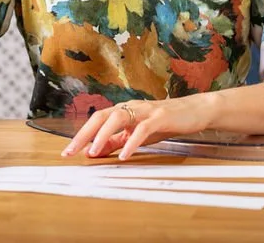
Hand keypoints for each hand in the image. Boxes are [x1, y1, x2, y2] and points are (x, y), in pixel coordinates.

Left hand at [61, 95, 217, 160]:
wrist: (195, 111)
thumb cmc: (166, 122)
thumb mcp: (138, 133)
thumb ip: (118, 140)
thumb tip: (95, 151)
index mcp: (124, 111)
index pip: (97, 120)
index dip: (81, 134)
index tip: (68, 151)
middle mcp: (131, 107)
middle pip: (102, 116)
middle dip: (84, 134)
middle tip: (70, 151)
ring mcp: (146, 110)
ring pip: (118, 117)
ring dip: (103, 135)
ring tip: (93, 151)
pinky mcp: (161, 117)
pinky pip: (143, 129)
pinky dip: (132, 142)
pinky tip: (125, 155)